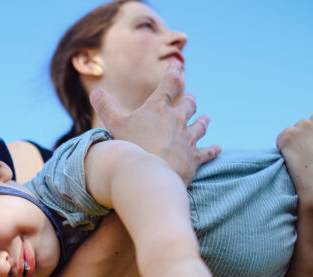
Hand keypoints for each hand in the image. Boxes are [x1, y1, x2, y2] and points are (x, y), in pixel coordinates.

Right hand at [90, 60, 220, 185]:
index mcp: (158, 108)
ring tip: (206, 118)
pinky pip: (206, 152)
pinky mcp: (194, 158)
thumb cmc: (131, 148)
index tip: (178, 65)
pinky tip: (217, 148)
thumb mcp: (113, 126)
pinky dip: (212, 150)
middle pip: (188, 105)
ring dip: (203, 121)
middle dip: (189, 100)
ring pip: (200, 126)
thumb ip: (105, 108)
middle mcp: (177, 120)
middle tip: (191, 98)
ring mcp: (188, 139)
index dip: (174, 72)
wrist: (150, 174)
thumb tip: (95, 92)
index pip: (170, 84)